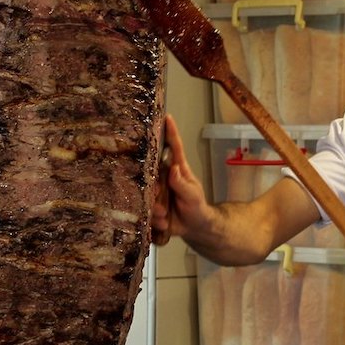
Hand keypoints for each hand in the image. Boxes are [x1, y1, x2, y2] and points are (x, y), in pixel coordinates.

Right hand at [151, 115, 211, 244]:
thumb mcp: (194, 197)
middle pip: (152, 172)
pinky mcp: (151, 206)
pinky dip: (157, 220)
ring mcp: (157, 191)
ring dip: (157, 208)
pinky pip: (147, 211)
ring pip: (147, 194)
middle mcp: (165, 177)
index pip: (175, 148)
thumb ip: (183, 184)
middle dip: (154, 188)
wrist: (195, 228)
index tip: (167, 116)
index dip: (171, 133)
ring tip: (166, 216)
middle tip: (161, 200)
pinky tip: (165, 223)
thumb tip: (173, 168)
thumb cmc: (197, 207)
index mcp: (178, 170)